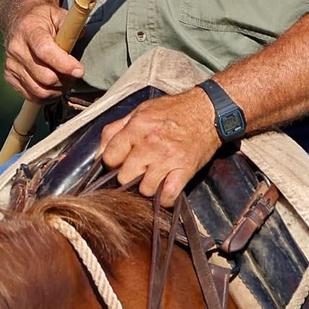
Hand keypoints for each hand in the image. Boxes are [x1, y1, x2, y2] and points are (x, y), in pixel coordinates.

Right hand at [3, 2, 84, 102]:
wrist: (19, 22)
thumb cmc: (43, 20)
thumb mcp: (57, 14)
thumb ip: (70, 24)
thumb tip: (81, 35)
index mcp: (29, 30)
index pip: (45, 51)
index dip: (64, 64)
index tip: (80, 71)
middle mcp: (16, 48)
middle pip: (44, 76)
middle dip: (65, 80)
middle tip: (74, 74)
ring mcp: (11, 65)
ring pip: (39, 91)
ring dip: (58, 90)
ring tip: (66, 81)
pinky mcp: (9, 77)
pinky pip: (32, 96)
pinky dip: (47, 96)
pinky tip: (54, 86)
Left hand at [98, 89, 220, 206]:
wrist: (208, 111)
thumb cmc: (174, 110)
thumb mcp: (140, 110)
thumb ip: (116, 129)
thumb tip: (99, 152)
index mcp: (136, 128)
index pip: (109, 157)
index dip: (111, 163)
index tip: (118, 163)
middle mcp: (149, 144)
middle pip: (125, 177)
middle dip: (128, 176)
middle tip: (137, 171)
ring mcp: (167, 159)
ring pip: (145, 190)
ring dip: (147, 188)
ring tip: (153, 178)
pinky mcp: (185, 170)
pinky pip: (168, 195)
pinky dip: (165, 198)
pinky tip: (165, 190)